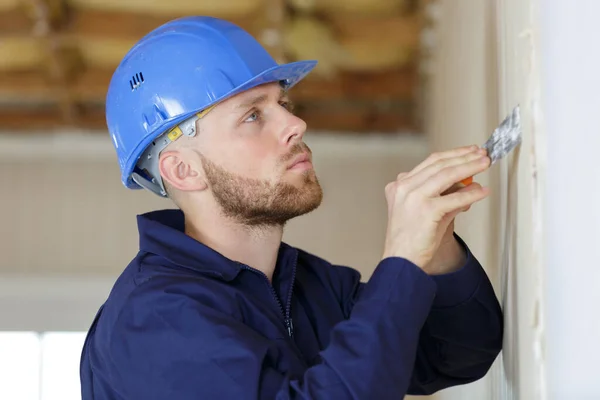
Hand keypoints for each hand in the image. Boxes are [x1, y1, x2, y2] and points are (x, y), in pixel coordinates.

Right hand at [382, 145, 489, 269]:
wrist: (401, 261)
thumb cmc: (412, 239)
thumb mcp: (426, 211)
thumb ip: (446, 196)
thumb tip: (470, 185)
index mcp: (400, 185)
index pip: (430, 162)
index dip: (453, 154)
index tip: (469, 151)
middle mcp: (404, 187)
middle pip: (439, 164)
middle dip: (464, 156)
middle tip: (482, 153)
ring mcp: (413, 197)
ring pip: (447, 174)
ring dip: (470, 167)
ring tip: (485, 163)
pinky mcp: (426, 210)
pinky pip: (454, 198)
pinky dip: (471, 194)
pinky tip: (482, 192)